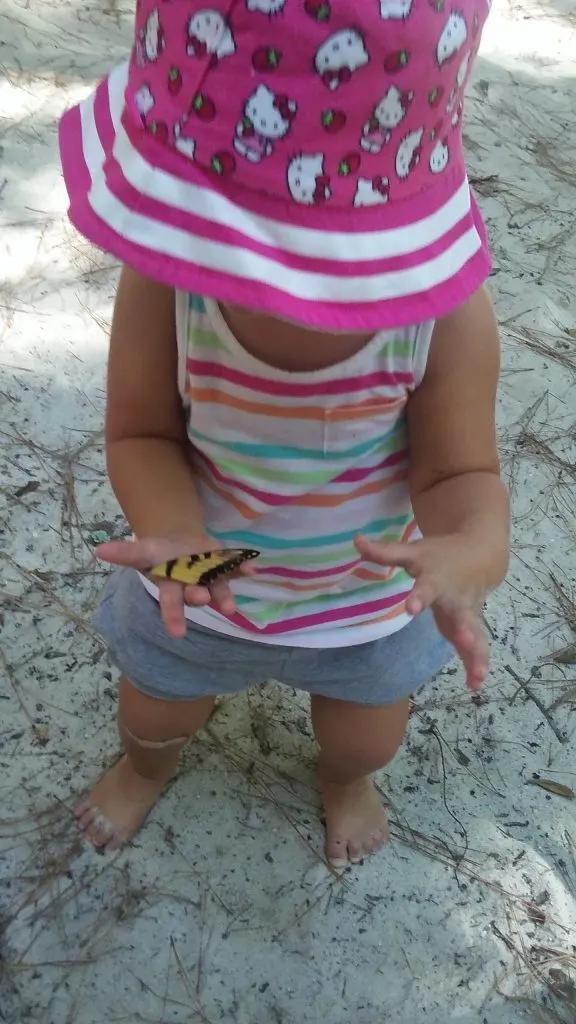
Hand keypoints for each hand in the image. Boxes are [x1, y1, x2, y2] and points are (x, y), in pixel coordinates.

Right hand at [95, 533, 256, 638]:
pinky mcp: (223, 565)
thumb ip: (124, 553)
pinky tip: (251, 568)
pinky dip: (242, 568)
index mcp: (170, 585)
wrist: (180, 542)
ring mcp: (209, 577)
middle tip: (202, 599)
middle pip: (194, 595)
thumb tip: (98, 550)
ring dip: (224, 595)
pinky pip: (234, 568)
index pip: (170, 603)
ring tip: (231, 605)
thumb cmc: (159, 553)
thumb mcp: (141, 551)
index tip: (177, 634)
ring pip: (218, 587)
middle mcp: (191, 586)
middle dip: (198, 597)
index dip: (173, 617)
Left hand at [355, 533, 496, 690]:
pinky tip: (475, 685)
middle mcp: (457, 599)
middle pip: (462, 616)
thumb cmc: (440, 555)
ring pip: (476, 636)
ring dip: (477, 655)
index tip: (411, 608)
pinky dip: (478, 664)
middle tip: (464, 641)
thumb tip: (356, 541)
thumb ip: (386, 552)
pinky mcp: (473, 626)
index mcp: (438, 580)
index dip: (420, 597)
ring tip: (477, 677)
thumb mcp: (413, 550)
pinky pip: (478, 647)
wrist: (480, 554)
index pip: (427, 588)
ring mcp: (468, 614)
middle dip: (465, 630)